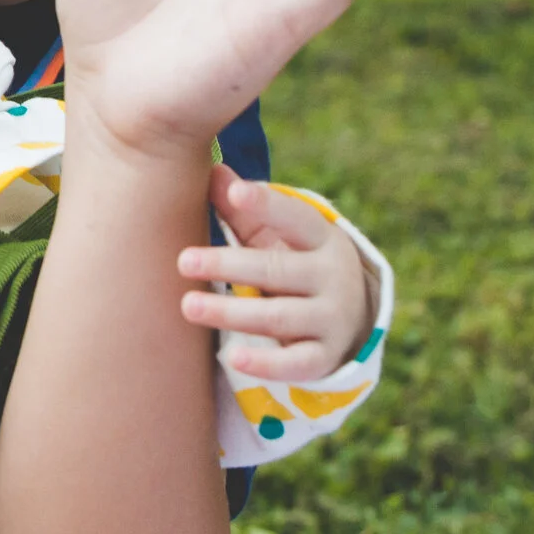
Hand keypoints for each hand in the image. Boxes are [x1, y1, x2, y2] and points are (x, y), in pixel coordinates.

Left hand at [179, 166, 373, 382]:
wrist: (349, 319)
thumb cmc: (295, 264)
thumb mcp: (279, 237)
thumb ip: (246, 211)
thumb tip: (214, 170)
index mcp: (321, 238)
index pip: (294, 217)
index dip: (266, 205)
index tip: (234, 194)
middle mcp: (332, 277)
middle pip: (276, 269)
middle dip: (228, 264)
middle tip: (183, 261)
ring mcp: (332, 319)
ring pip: (279, 316)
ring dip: (232, 312)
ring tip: (189, 306)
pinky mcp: (324, 357)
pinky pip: (296, 364)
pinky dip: (267, 363)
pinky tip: (233, 358)